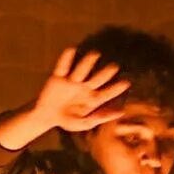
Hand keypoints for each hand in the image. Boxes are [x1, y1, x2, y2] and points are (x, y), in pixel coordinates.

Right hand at [0, 47, 128, 146]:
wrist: (47, 116)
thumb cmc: (68, 120)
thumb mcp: (84, 123)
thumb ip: (100, 118)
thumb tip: (121, 112)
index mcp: (92, 98)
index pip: (106, 93)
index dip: (116, 88)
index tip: (126, 83)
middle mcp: (84, 86)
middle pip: (97, 79)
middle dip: (105, 73)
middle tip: (114, 67)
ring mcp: (72, 80)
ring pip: (81, 70)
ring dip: (88, 63)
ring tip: (95, 54)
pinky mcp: (58, 77)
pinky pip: (62, 66)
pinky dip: (66, 59)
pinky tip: (71, 49)